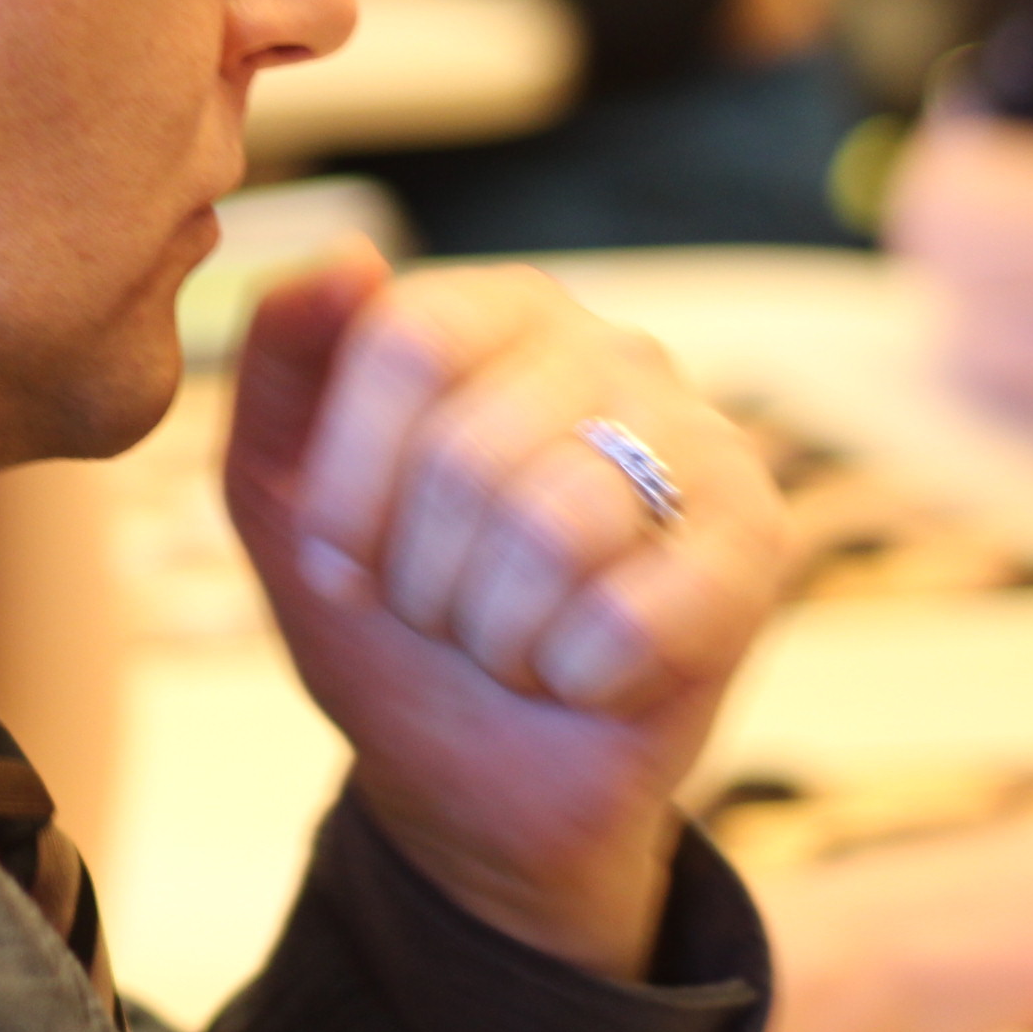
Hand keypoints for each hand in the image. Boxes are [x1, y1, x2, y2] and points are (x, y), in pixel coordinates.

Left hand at [222, 246, 791, 980]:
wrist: (476, 775)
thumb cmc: (381, 613)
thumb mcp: (277, 487)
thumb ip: (283, 352)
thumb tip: (350, 256)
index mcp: (493, 308)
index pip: (406, 342)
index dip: (350, 483)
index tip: (337, 563)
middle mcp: (607, 344)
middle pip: (470, 452)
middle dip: (421, 579)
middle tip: (439, 616)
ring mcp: (698, 433)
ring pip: (554, 528)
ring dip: (497, 632)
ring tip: (509, 640)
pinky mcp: (755, 538)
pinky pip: (635, 613)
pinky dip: (577, 676)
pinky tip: (583, 674)